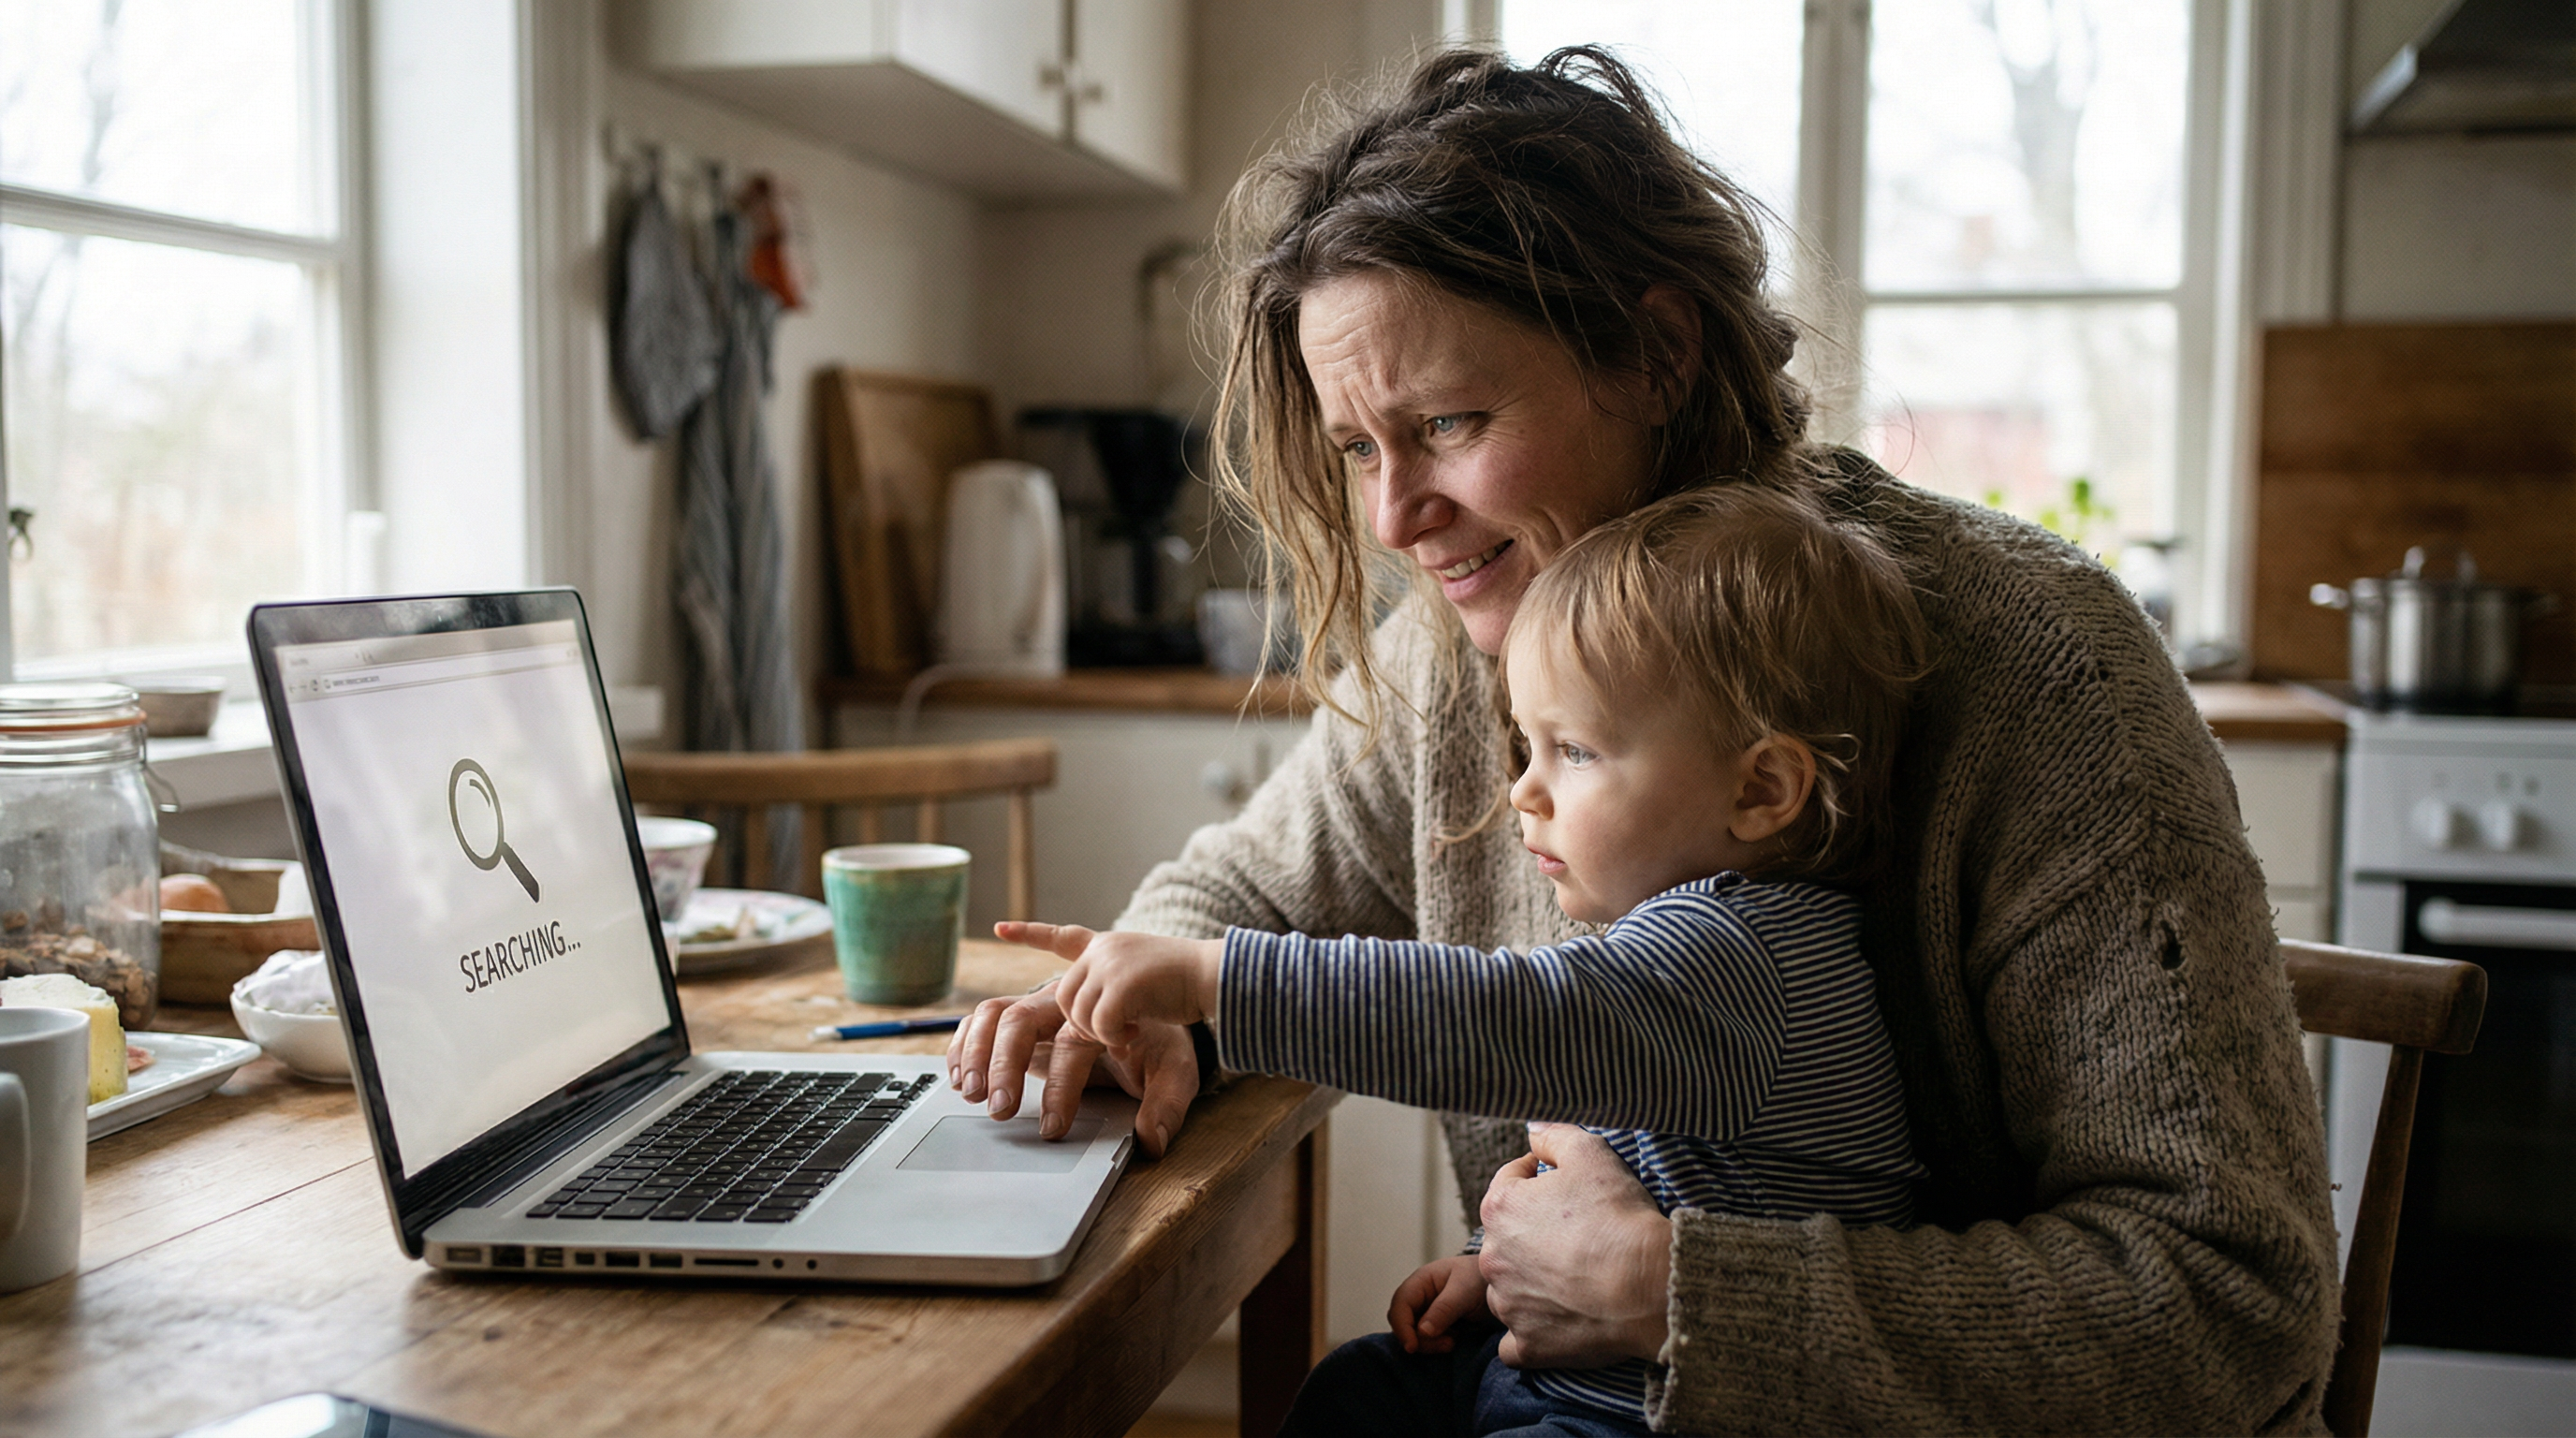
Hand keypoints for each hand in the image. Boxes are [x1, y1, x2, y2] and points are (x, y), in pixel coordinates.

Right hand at [943, 976, 1199, 1157]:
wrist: (1156, 1006)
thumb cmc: (1161, 1041)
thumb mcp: (1176, 1070)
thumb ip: (1166, 1104)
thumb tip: (1150, 1141)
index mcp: (1101, 1013)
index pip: (1072, 1046)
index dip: (1061, 1088)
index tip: (1053, 1129)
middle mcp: (1063, 1004)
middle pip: (1022, 1018)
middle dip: (1004, 1064)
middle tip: (999, 1110)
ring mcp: (1038, 1008)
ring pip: (994, 1012)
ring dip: (975, 1050)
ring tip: (969, 1093)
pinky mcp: (1021, 1020)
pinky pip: (982, 1019)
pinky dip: (963, 1041)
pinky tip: (955, 1075)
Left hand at [995, 921, 1222, 1047]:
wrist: (1217, 976)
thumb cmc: (1188, 987)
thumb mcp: (1145, 982)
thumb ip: (1116, 994)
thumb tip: (1090, 1016)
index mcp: (1108, 946)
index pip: (1062, 936)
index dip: (1031, 934)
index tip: (1001, 928)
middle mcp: (1103, 949)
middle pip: (1063, 995)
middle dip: (1081, 1022)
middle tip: (1114, 1034)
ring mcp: (1109, 962)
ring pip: (1076, 1011)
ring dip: (1098, 1032)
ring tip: (1127, 1033)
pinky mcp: (1120, 982)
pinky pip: (1098, 1024)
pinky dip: (1113, 1038)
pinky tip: (1133, 1035)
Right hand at [1389, 1254, 1488, 1354]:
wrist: (1500, 1283)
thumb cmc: (1481, 1278)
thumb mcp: (1464, 1291)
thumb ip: (1444, 1309)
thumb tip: (1422, 1331)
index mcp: (1421, 1281)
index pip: (1400, 1304)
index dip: (1402, 1327)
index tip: (1412, 1347)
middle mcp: (1419, 1296)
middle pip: (1403, 1322)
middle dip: (1419, 1338)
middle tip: (1447, 1344)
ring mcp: (1426, 1310)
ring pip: (1413, 1333)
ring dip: (1429, 1343)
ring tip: (1452, 1342)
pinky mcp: (1436, 1323)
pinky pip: (1426, 1338)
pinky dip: (1436, 1344)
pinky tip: (1453, 1340)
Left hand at [1478, 1123, 1673, 1368]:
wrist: (1649, 1286)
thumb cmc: (1620, 1218)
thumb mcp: (1592, 1154)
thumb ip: (1554, 1135)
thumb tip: (1533, 1129)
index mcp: (1500, 1209)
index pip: (1510, 1181)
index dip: (1538, 1176)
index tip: (1564, 1184)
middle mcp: (1492, 1257)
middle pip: (1508, 1237)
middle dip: (1535, 1232)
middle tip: (1577, 1234)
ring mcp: (1507, 1305)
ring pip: (1509, 1288)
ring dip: (1530, 1283)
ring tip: (1572, 1279)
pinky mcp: (1527, 1344)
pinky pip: (1517, 1339)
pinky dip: (1532, 1331)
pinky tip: (1558, 1321)